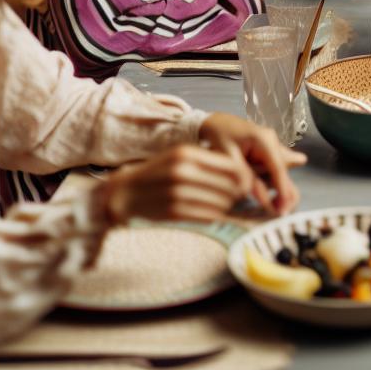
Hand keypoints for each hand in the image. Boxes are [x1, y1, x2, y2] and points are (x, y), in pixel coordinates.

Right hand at [98, 144, 253, 224]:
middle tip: (237, 194)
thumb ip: (208, 161)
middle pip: (231, 186)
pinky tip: (209, 210)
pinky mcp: (175, 212)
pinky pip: (209, 215)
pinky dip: (215, 214)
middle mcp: (183, 172)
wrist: (125, 192)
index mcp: (187, 154)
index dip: (245, 176)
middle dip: (239, 192)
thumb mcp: (179, 156)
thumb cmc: (157, 172)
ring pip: (222, 202)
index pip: (232, 165)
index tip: (246, 181)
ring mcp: (178, 193)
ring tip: (221, 202)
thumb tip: (241, 173)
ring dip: (227, 204)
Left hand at [199, 112, 306, 214]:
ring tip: (275, 210)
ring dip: (277, 191)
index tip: (282, 209)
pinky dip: (273, 185)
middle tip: (280, 214)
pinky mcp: (267, 155)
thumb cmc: (218, 135)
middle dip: (284, 193)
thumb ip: (243, 176)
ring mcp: (272, 148)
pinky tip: (276, 200)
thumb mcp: (227, 157)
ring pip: (279, 174)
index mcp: (264, 140)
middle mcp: (272, 143)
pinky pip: (274, 172)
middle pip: (283, 172)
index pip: (278, 168)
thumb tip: (257, 196)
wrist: (214, 121)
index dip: (282, 190)